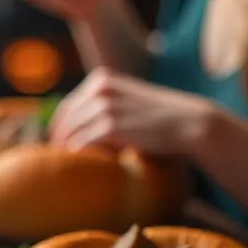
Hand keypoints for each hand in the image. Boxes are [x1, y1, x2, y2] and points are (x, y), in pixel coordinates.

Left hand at [49, 67, 211, 156]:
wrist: (190, 123)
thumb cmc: (160, 117)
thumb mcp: (128, 100)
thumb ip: (105, 105)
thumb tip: (78, 127)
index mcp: (101, 79)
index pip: (68, 106)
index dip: (59, 127)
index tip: (57, 145)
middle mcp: (99, 88)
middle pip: (65, 119)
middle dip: (58, 140)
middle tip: (57, 160)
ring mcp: (104, 106)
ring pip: (70, 132)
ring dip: (65, 150)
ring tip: (66, 167)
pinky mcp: (110, 126)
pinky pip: (81, 143)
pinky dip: (76, 156)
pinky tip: (79, 168)